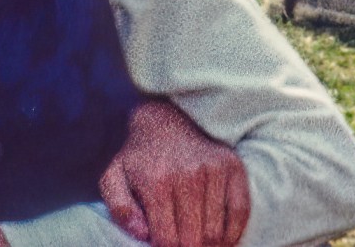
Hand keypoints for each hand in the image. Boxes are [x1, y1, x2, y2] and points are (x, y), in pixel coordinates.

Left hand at [100, 97, 251, 246]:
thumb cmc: (139, 158)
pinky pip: (240, 210)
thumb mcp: (113, 178)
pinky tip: (224, 241)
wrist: (168, 120)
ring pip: (216, 230)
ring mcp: (215, 170)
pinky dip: (233, 232)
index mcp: (157, 183)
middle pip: (194, 238)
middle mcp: (190, 176)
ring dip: (209, 246)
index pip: (167, 239)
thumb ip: (120, 209)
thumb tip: (142, 234)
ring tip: (200, 246)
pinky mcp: (233, 167)